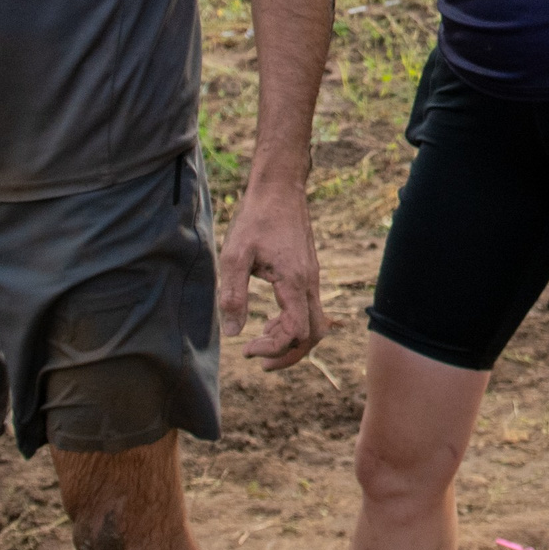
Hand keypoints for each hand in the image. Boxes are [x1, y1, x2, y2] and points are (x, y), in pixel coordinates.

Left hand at [217, 181, 327, 368]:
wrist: (281, 188)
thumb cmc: (257, 218)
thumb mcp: (235, 255)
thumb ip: (233, 295)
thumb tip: (232, 333)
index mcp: (294, 282)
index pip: (296, 332)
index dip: (273, 348)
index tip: (246, 346)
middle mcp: (309, 283)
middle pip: (314, 335)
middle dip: (289, 355)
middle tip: (259, 361)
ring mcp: (312, 278)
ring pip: (316, 324)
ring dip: (292, 341)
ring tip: (261, 342)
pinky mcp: (308, 273)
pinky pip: (310, 310)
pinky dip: (293, 324)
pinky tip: (269, 319)